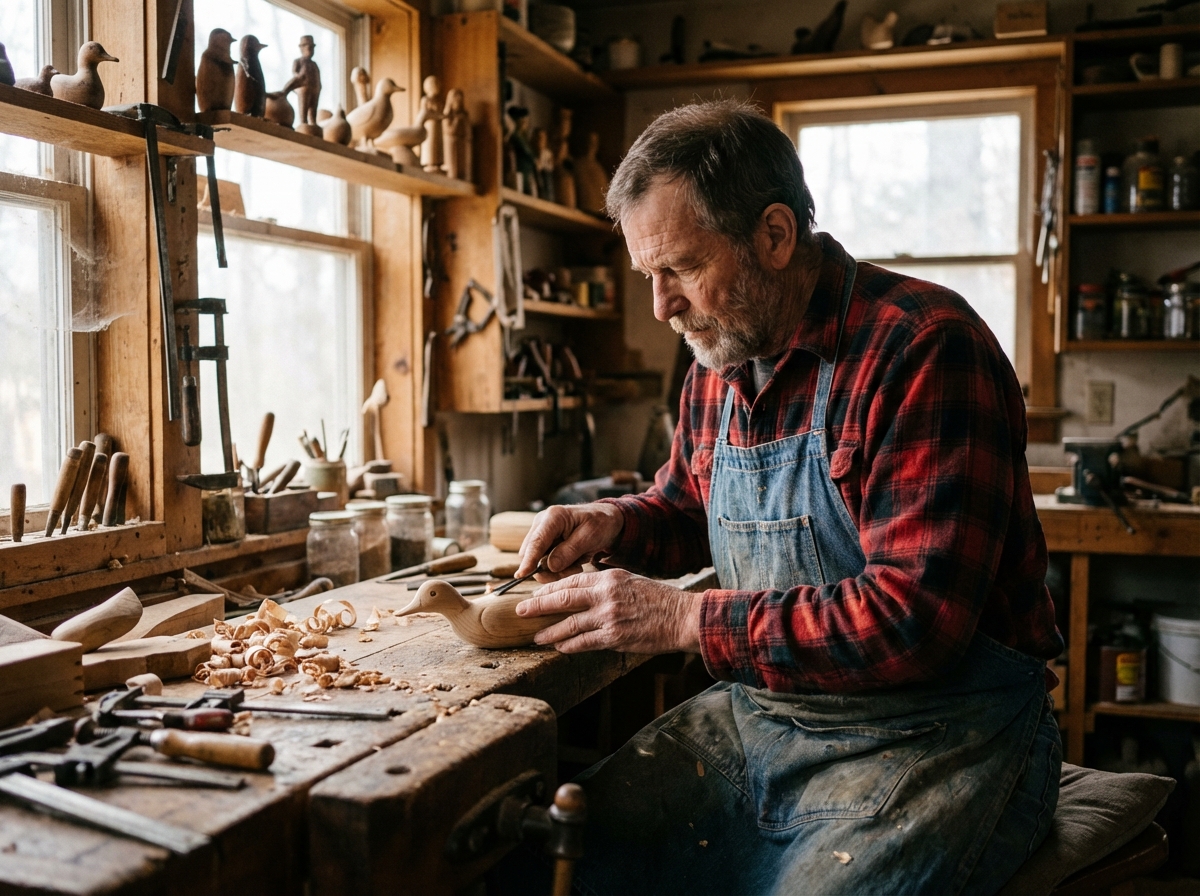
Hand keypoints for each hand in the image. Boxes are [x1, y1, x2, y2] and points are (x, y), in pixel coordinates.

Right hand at [515, 503, 625, 578]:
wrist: (606, 520)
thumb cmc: (601, 524)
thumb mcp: (590, 536)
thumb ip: (569, 551)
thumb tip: (549, 566)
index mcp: (553, 517)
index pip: (536, 542)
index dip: (528, 560)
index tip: (521, 575)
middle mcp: (542, 524)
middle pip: (531, 554)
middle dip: (549, 569)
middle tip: (575, 569)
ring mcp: (542, 533)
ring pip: (537, 561)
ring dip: (555, 570)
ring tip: (577, 565)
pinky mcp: (545, 543)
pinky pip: (544, 562)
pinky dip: (558, 568)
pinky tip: (573, 562)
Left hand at [516, 569, 701, 654]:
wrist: (682, 617)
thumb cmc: (659, 600)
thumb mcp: (629, 581)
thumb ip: (605, 586)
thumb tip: (581, 594)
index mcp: (608, 577)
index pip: (570, 581)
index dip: (549, 589)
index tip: (534, 594)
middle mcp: (605, 595)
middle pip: (562, 599)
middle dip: (538, 606)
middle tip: (521, 611)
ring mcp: (608, 617)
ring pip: (569, 624)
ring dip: (550, 632)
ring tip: (536, 637)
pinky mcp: (614, 638)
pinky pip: (584, 643)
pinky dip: (569, 646)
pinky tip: (559, 648)